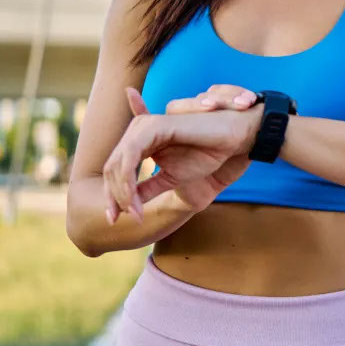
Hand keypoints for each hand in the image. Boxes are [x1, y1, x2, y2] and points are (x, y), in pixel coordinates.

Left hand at [102, 88, 260, 222]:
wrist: (232, 140)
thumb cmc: (207, 154)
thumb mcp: (172, 177)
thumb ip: (149, 186)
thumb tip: (128, 206)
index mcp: (142, 140)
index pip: (116, 168)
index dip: (112, 194)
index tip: (114, 218)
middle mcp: (139, 129)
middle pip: (112, 167)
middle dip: (113, 196)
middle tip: (120, 218)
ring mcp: (145, 126)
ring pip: (118, 164)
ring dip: (121, 192)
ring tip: (133, 213)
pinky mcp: (154, 126)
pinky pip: (131, 157)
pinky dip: (129, 181)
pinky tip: (135, 201)